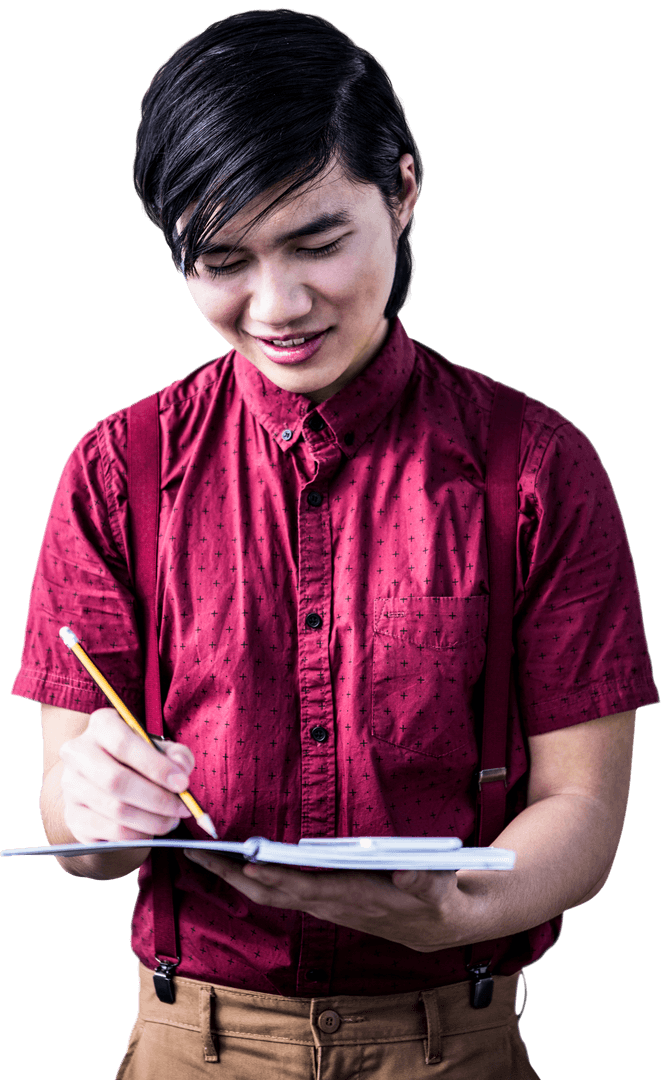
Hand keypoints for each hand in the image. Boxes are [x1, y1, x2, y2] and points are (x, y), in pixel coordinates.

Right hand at [59, 707, 194, 844]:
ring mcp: (70, 786)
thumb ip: (176, 755)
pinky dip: (138, 835)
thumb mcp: (160, 749)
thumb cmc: (138, 760)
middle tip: (182, 808)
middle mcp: (78, 752)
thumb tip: (181, 770)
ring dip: (152, 820)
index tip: (182, 784)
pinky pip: (110, 831)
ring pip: (116, 809)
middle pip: (116, 780)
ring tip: (172, 820)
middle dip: (157, 799)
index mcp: (101, 724)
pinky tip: (152, 829)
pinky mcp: (72, 816)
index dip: (156, 766)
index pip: (123, 744)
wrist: (105, 781)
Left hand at [183, 851, 461, 951]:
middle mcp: (329, 903)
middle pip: (271, 892)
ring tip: (202, 852)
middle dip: (231, 874)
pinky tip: (234, 862)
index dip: (276, 877)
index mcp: (353, 899)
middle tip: (195, 851)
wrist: (437, 923)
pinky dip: (251, 876)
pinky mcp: (321, 896)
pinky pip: (278, 889)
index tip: (247, 863)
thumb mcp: (439, 889)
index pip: (306, 888)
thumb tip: (404, 869)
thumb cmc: (437, 901)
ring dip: (233, 875)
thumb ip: (423, 879)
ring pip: (269, 892)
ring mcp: (321, 902)